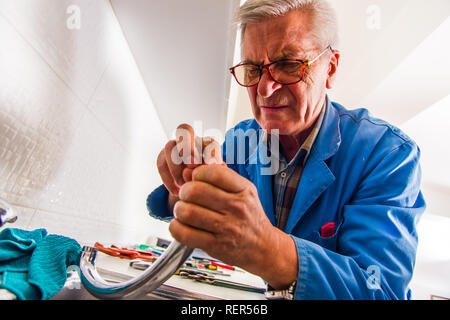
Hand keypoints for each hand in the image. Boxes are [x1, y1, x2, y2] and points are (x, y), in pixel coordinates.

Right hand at [156, 124, 223, 197]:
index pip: (209, 142)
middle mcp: (190, 141)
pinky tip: (176, 191)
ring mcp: (174, 147)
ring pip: (169, 146)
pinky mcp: (162, 157)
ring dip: (176, 166)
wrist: (193, 189)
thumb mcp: (214, 178)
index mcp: (208, 144)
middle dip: (187, 146)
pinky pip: (161, 164)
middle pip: (185, 129)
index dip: (210, 153)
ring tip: (183, 184)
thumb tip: (218, 166)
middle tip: (192, 164)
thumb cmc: (208, 182)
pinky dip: (168, 179)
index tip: (211, 166)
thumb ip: (216, 171)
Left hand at [169, 164, 297, 288]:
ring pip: (188, 212)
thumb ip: (218, 179)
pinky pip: (186, 234)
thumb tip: (186, 172)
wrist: (263, 247)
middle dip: (184, 192)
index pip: (214, 173)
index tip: (195, 179)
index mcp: (244, 190)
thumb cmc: (248, 216)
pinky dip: (176, 228)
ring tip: (183, 211)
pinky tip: (180, 225)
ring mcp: (227, 228)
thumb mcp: (243, 192)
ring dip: (179, 210)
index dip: (198, 173)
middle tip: (186, 196)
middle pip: (196, 191)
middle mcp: (236, 208)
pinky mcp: (216, 246)